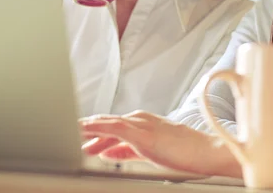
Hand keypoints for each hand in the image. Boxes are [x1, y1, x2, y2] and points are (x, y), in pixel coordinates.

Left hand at [79, 111, 241, 178]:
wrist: (204, 152)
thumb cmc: (184, 153)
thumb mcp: (150, 152)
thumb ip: (128, 151)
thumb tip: (109, 153)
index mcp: (143, 122)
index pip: (111, 126)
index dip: (93, 132)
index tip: (77, 138)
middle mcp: (139, 119)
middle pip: (105, 122)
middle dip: (86, 130)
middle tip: (67, 136)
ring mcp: (140, 124)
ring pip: (106, 122)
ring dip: (87, 127)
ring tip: (69, 133)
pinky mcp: (141, 132)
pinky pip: (112, 128)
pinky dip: (96, 129)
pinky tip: (84, 132)